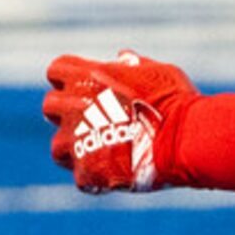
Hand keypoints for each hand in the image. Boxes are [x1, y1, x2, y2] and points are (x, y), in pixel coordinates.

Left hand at [42, 50, 197, 193]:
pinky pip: (82, 176)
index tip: (83, 88)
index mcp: (88, 77)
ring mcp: (77, 141)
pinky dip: (96, 176)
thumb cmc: (176, 102)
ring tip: (99, 153)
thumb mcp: (157, 73)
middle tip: (90, 121)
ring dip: (74, 149)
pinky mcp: (87, 171)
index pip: (57, 71)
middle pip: (50, 107)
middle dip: (65, 113)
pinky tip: (115, 174)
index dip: (68, 80)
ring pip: (58, 146)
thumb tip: (123, 57)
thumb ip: (134, 66)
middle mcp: (74, 107)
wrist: (184, 139)